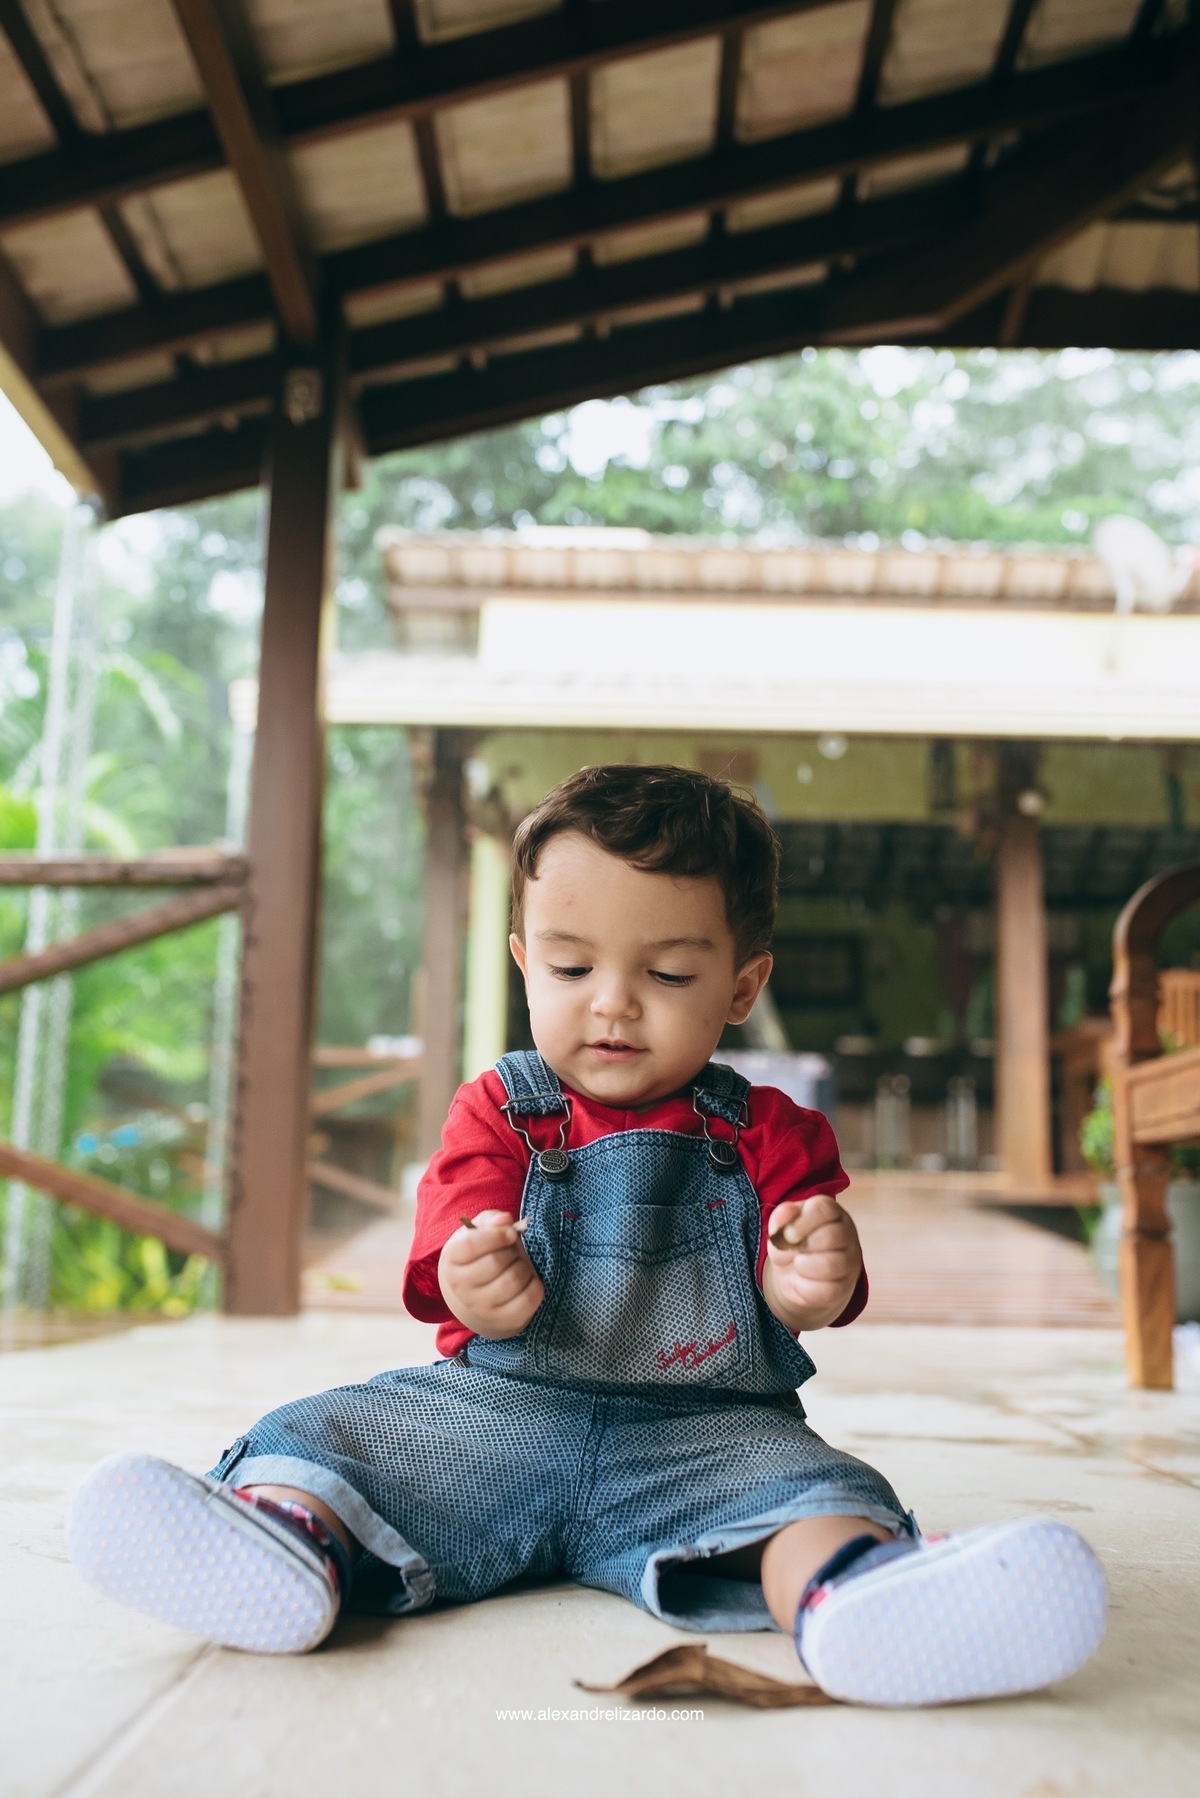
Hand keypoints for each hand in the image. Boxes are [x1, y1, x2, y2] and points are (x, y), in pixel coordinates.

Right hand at [437, 1210, 544, 1339]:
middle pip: (495, 1262)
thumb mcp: (481, 1231)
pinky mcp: (503, 1320)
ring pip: (513, 1280)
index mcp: (453, 1260)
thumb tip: (504, 1219)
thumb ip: (491, 1220)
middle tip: (512, 1251)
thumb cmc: (481, 1254)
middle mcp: (461, 1287)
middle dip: (512, 1251)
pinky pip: (528, 1299)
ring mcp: (481, 1307)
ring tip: (518, 1265)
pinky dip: (535, 1285)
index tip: (510, 1233)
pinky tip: (527, 1281)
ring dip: (524, 1267)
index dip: (496, 1235)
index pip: (471, 1245)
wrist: (477, 1293)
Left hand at [762, 1193, 861, 1332]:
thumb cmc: (792, 1244)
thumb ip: (782, 1217)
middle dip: (802, 1246)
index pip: (824, 1208)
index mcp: (832, 1212)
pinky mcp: (843, 1288)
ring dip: (803, 1266)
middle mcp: (846, 1234)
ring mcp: (849, 1262)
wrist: (797, 1275)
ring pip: (830, 1265)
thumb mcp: (782, 1227)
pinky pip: (826, 1291)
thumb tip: (786, 1211)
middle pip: (831, 1237)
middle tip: (790, 1250)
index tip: (787, 1234)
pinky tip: (799, 1281)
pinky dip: (803, 1288)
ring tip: (796, 1264)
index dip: (801, 1222)